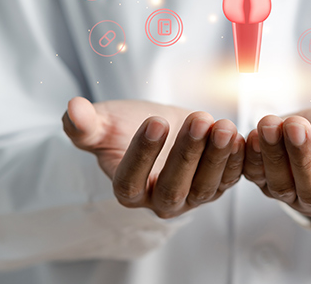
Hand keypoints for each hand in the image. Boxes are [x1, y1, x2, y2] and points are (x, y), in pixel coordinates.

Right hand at [63, 97, 244, 218]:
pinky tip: (239, 135)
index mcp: (128, 190)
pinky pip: (230, 178)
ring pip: (205, 185)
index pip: (131, 181)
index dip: (143, 154)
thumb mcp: (103, 122)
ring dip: (216, 156)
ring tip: (222, 125)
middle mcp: (160, 201)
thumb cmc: (127, 126)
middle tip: (198, 120)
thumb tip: (72, 109)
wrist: (160, 125)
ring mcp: (192, 196)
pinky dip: (236, 159)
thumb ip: (85, 124)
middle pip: (173, 187)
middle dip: (187, 154)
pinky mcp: (218, 184)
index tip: (155, 121)